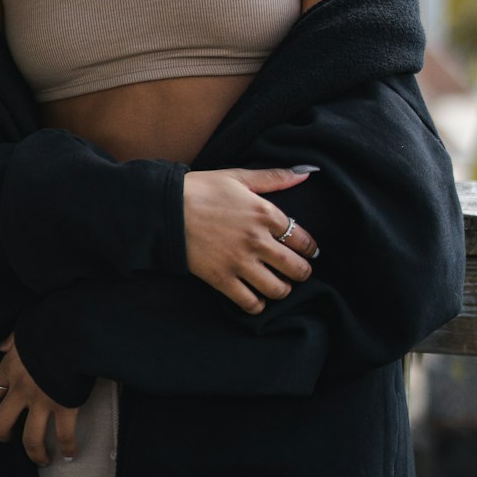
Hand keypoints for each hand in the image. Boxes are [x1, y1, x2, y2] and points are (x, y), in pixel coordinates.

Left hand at [0, 334, 79, 465]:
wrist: (73, 328)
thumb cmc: (49, 323)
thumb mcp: (23, 328)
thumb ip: (10, 341)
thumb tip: (0, 346)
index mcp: (10, 369)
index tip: (2, 405)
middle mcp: (21, 390)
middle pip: (0, 424)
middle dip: (4, 435)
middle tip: (11, 436)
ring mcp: (42, 401)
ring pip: (30, 439)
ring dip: (35, 453)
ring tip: (41, 459)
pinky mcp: (64, 407)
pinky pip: (64, 435)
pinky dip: (68, 447)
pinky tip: (70, 453)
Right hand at [183, 166, 318, 313]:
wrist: (167, 208)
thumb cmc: (202, 188)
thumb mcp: (239, 177)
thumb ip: (274, 177)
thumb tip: (306, 172)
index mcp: (264, 213)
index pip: (302, 239)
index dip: (309, 248)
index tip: (308, 251)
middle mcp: (257, 240)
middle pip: (296, 268)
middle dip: (302, 272)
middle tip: (299, 272)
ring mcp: (240, 262)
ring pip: (278, 290)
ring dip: (283, 289)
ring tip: (279, 285)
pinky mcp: (222, 279)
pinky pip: (250, 303)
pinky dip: (258, 304)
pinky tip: (256, 296)